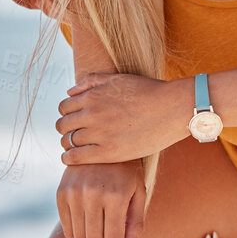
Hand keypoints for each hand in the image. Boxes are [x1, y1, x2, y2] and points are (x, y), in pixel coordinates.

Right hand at [56, 161, 146, 237]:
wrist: (102, 142)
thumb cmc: (127, 171)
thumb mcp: (138, 194)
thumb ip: (134, 226)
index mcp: (115, 197)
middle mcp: (92, 195)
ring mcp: (73, 194)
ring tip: (103, 229)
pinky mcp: (61, 193)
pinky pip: (67, 229)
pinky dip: (79, 231)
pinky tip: (90, 218)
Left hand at [58, 72, 184, 163]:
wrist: (173, 108)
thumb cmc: (150, 92)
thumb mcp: (119, 79)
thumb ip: (92, 81)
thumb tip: (70, 92)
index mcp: (93, 95)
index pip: (64, 107)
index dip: (67, 114)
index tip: (74, 120)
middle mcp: (92, 113)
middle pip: (63, 125)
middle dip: (66, 129)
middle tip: (74, 134)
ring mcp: (99, 133)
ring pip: (67, 141)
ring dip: (68, 144)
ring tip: (76, 147)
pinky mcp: (108, 152)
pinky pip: (75, 157)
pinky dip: (68, 158)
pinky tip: (72, 158)